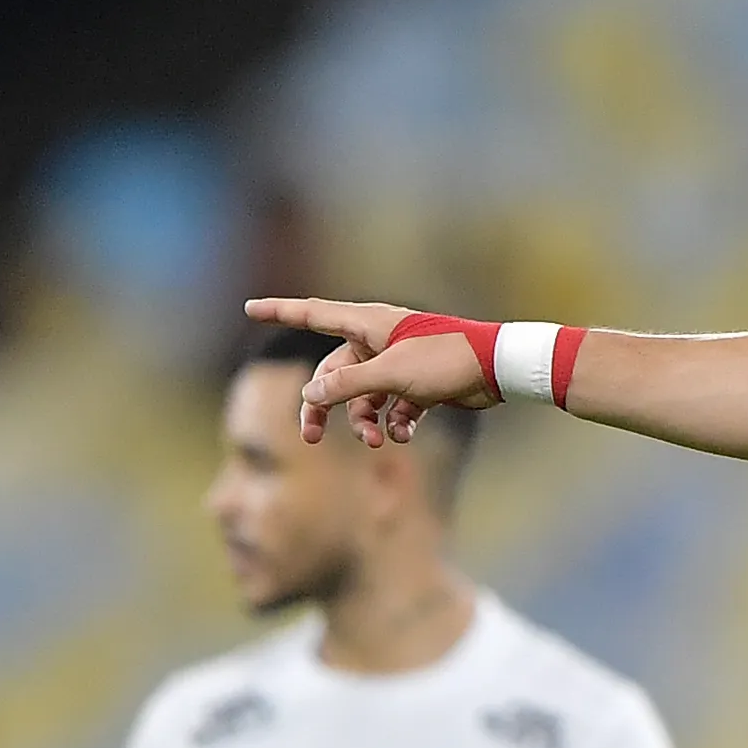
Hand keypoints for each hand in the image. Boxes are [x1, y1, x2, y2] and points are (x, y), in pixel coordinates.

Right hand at [241, 296, 502, 446]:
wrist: (498, 369)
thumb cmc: (445, 361)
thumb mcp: (390, 375)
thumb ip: (347, 386)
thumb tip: (309, 394)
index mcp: (367, 324)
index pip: (312, 313)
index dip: (280, 311)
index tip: (249, 307)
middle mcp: (379, 340)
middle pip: (334, 373)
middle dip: (324, 405)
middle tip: (310, 437)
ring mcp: (399, 363)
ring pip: (364, 396)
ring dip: (364, 420)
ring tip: (376, 439)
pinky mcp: (420, 385)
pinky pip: (393, 407)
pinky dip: (394, 423)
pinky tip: (404, 434)